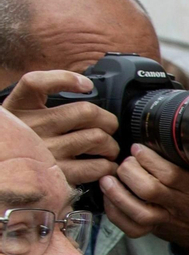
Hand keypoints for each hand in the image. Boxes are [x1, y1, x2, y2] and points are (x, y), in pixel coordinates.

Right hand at [2, 70, 120, 184]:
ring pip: (98, 138)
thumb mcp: (22, 113)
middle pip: (86, 112)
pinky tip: (104, 166)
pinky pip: (97, 166)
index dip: (66, 79)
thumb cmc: (24, 141)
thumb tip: (85, 84)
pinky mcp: (59, 175)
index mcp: (20, 108)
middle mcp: (33, 127)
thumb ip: (44, 96)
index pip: (35, 83)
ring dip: (111, 145)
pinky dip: (109, 166)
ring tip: (107, 149)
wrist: (9, 175)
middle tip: (108, 129)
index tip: (86, 85)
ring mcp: (46, 151)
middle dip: (107, 120)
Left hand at [100, 144, 188, 252]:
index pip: (169, 173)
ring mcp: (166, 218)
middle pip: (148, 190)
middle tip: (126, 163)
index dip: (147, 158)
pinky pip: (133, 228)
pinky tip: (111, 200)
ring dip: (117, 194)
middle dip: (129, 172)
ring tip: (108, 179)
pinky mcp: (156, 229)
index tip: (138, 148)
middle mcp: (179, 204)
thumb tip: (182, 134)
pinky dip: (116, 214)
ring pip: (138, 212)